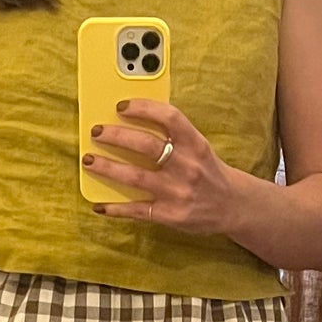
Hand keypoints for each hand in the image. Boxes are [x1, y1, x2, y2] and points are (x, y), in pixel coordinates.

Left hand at [82, 98, 237, 234]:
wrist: (232, 205)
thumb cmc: (208, 171)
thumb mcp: (199, 148)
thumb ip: (173, 136)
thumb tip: (133, 122)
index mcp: (196, 144)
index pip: (169, 118)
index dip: (143, 108)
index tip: (121, 106)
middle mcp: (187, 166)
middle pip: (146, 145)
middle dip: (116, 136)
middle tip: (96, 132)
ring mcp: (178, 192)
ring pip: (135, 177)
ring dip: (107, 167)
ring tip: (88, 161)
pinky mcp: (170, 215)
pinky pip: (137, 210)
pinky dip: (115, 208)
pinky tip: (100, 205)